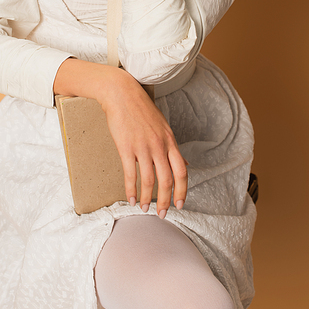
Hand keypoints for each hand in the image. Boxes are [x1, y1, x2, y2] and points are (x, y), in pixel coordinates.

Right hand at [99, 68, 187, 216]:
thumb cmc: (141, 108)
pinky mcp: (126, 148)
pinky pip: (131, 175)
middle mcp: (159, 145)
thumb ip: (173, 147)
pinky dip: (132, 190)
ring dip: (148, 198)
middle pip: (167, 180)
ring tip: (145, 208)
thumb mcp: (163, 126)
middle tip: (162, 214)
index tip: (180, 204)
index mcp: (170, 141)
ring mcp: (143, 147)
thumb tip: (186, 163)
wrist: (122, 93)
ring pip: (150, 180)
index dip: (183, 190)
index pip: (182, 171)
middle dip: (166, 200)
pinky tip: (131, 199)